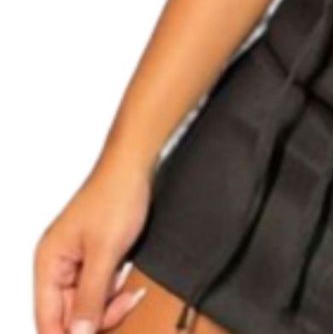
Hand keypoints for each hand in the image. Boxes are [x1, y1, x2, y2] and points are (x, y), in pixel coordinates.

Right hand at [34, 155, 152, 333]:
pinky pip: (100, 286)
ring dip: (110, 302)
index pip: (47, 320)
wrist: (135, 165)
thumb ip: (91, 296)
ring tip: (130, 290)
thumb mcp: (105, 252)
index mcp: (48, 264)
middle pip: (69, 314)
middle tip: (126, 304)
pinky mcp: (95, 254)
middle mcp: (57, 264)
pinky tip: (128, 279)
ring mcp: (76, 260)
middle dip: (98, 316)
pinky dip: (115, 288)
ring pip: (87, 302)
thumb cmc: (116, 195)